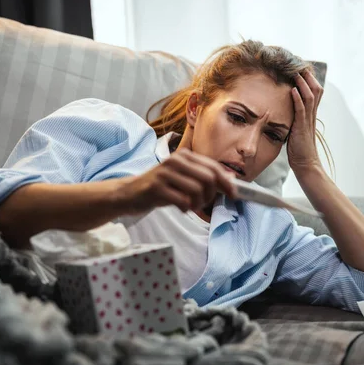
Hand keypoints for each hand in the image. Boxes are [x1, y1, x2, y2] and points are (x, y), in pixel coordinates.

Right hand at [119, 149, 235, 214]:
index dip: (226, 182)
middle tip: (204, 203)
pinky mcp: (156, 188)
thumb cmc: (160, 187)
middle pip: (208, 178)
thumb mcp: (182, 178)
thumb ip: (203, 176)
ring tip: (191, 206)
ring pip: (197, 190)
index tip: (233, 195)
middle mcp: (175, 161)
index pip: (213, 167)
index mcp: (184, 156)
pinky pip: (182, 200)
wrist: (130, 193)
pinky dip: (186, 208)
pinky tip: (181, 208)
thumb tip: (230, 179)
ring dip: (198, 203)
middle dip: (211, 195)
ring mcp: (164, 173)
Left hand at [287, 70, 323, 173]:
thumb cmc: (299, 149)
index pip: (314, 92)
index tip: (300, 68)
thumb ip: (294, 118)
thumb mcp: (296, 129)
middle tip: (300, 64)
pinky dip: (298, 98)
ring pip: (310, 96)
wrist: (306, 164)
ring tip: (297, 72)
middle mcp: (311, 115)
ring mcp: (308, 120)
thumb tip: (285, 110)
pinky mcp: (302, 127)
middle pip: (316, 89)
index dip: (309, 79)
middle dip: (308, 76)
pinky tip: (293, 89)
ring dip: (303, 83)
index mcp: (310, 114)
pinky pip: (301, 110)